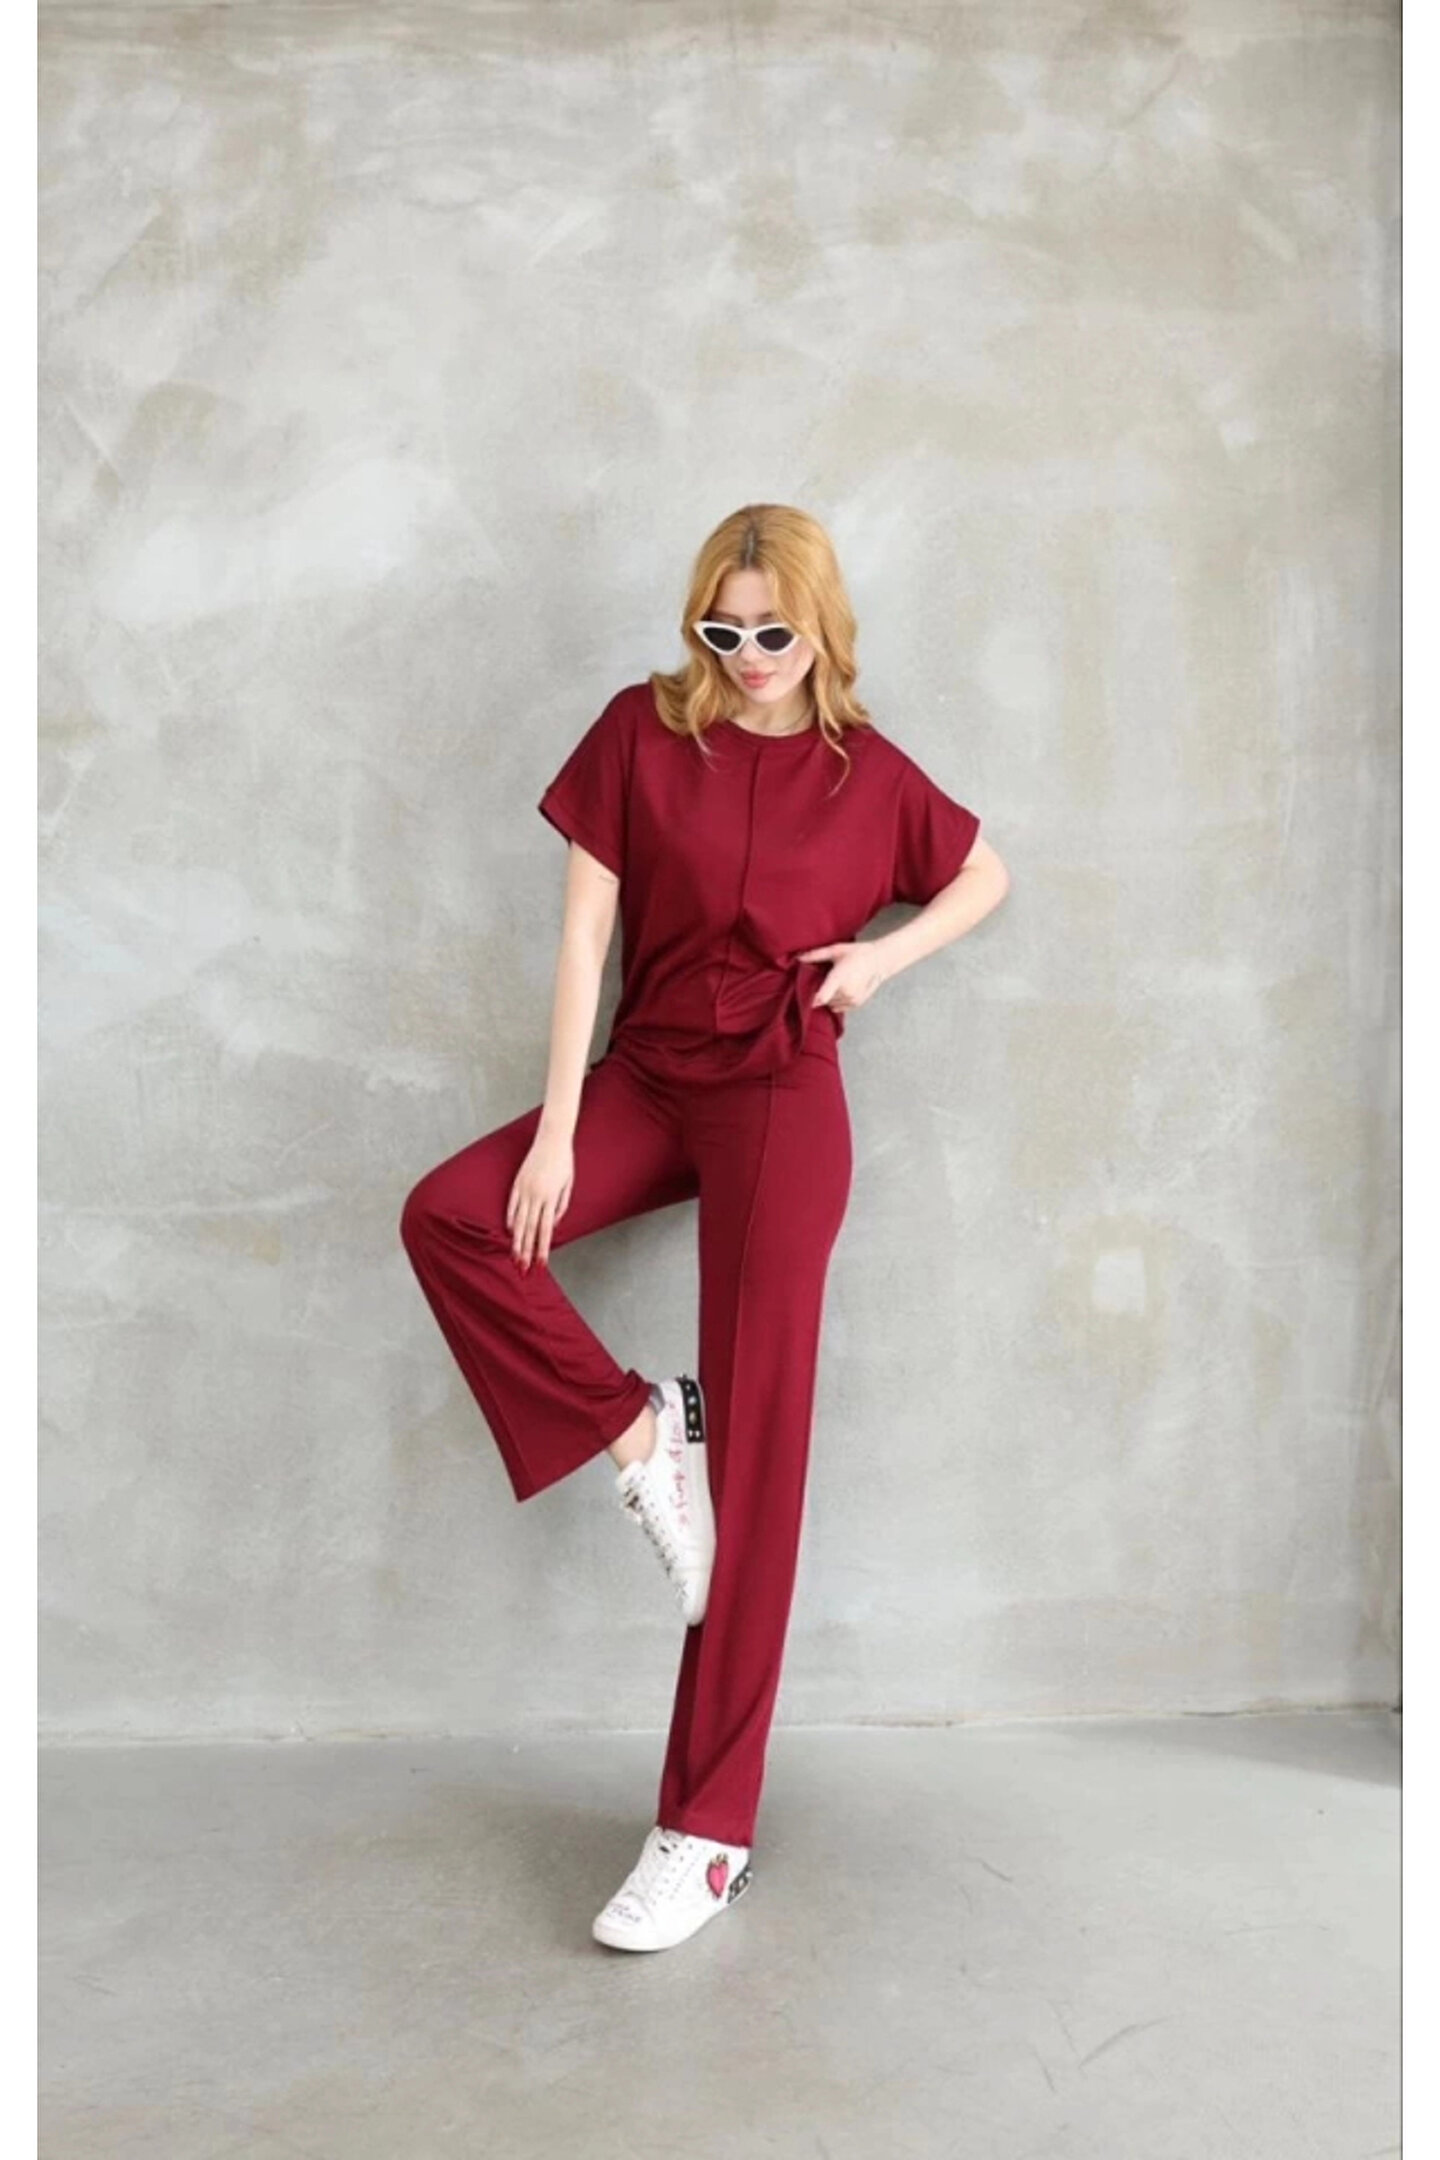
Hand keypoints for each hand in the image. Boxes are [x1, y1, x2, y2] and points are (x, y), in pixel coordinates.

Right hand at [505, 1128, 573, 1269]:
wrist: (552, 1138)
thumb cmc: (564, 1162)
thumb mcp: (568, 1185)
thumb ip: (560, 1206)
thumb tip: (552, 1225)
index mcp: (550, 1198)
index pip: (545, 1230)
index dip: (542, 1249)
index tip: (541, 1264)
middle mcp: (535, 1196)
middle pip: (529, 1230)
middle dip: (526, 1251)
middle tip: (523, 1269)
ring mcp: (524, 1189)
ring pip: (518, 1220)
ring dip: (516, 1240)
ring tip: (514, 1256)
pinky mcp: (517, 1183)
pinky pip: (511, 1205)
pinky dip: (510, 1219)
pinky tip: (509, 1231)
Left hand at [793, 940, 888, 1014]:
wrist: (879, 961)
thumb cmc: (857, 953)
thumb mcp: (835, 950)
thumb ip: (816, 955)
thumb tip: (798, 958)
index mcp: (839, 977)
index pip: (822, 996)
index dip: (811, 999)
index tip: (804, 997)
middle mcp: (846, 991)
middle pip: (823, 999)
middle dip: (820, 992)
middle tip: (823, 980)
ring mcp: (852, 999)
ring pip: (830, 1004)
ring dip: (829, 997)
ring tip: (834, 983)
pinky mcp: (856, 1004)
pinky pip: (838, 1007)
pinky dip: (836, 1001)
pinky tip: (840, 989)